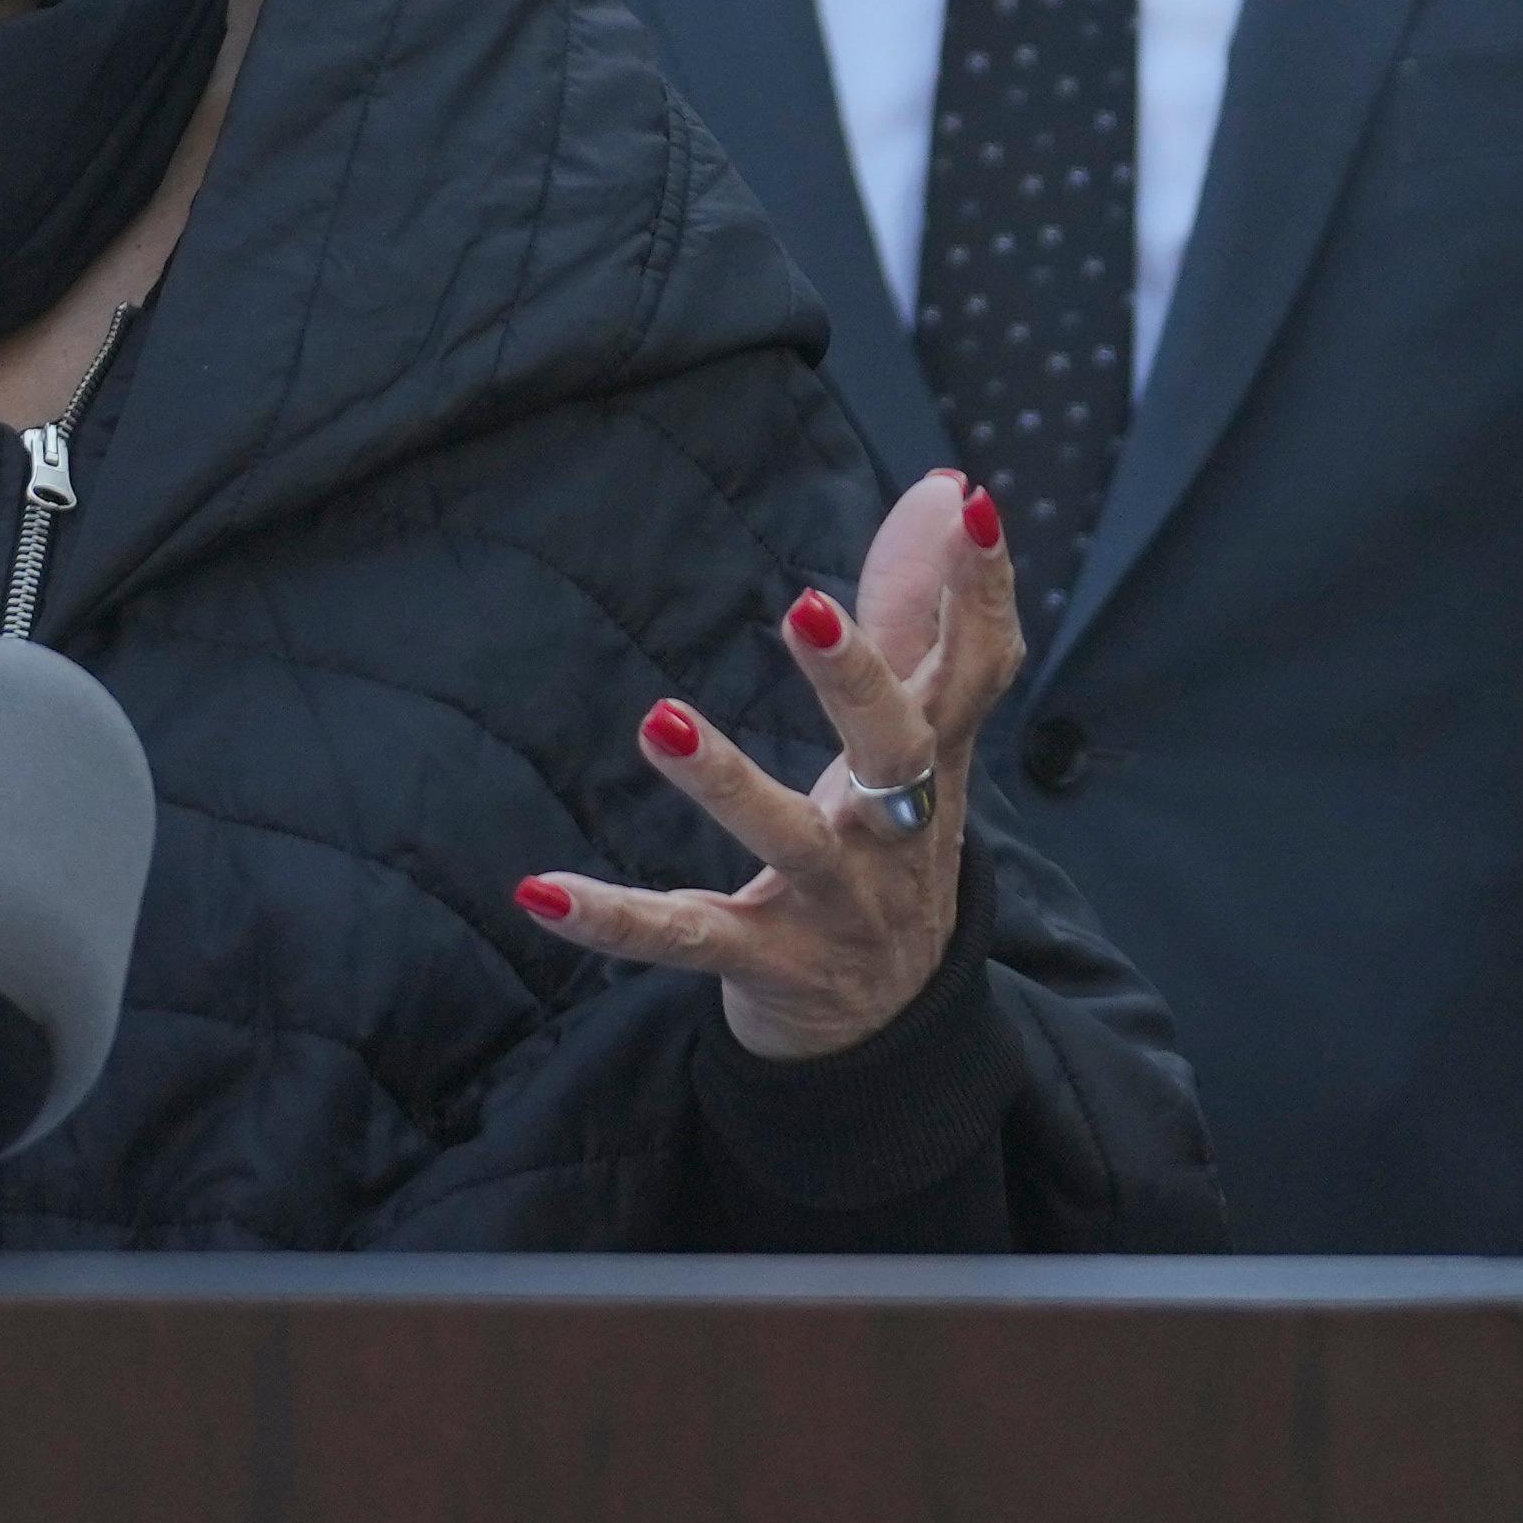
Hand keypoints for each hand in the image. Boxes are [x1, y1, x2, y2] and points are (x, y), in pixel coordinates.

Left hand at [523, 466, 1009, 1059]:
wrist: (888, 1031)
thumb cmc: (893, 848)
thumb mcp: (919, 738)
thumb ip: (922, 613)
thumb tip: (946, 491)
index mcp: (934, 766)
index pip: (978, 672)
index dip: (982, 593)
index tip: (976, 511)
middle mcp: (896, 836)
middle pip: (896, 753)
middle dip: (855, 682)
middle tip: (805, 605)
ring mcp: (832, 905)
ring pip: (788, 843)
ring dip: (726, 783)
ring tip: (659, 720)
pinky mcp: (763, 961)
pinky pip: (684, 938)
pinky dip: (614, 919)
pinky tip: (539, 890)